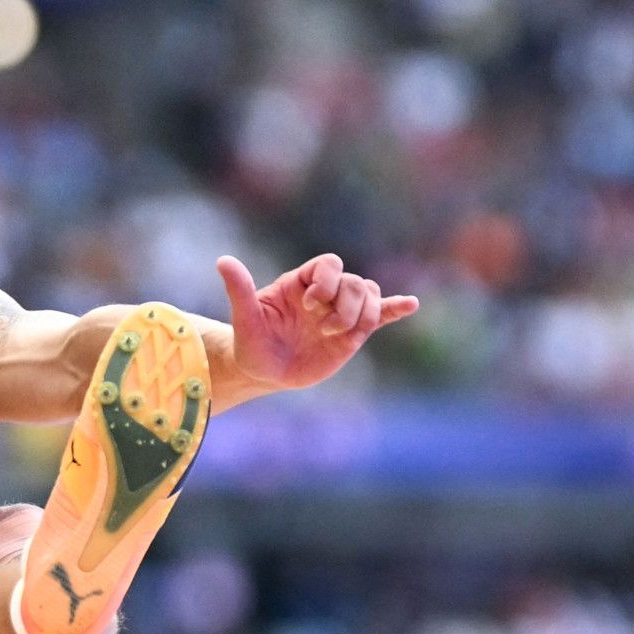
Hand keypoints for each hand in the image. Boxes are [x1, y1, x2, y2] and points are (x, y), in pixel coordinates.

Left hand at [216, 253, 417, 391]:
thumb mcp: (245, 319)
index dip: (327, 281)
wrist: (264, 372)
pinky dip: (395, 309)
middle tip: (323, 329)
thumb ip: (240, 289)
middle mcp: (325, 294)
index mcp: (302, 282)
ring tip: (338, 335)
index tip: (309, 305)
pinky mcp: (352, 334)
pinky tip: (411, 304)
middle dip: (344, 305)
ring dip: (361, 315)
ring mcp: (341, 313)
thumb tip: (223, 260)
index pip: (329, 264)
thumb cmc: (251, 343)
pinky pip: (379, 316)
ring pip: (369, 296)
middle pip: (354, 281)